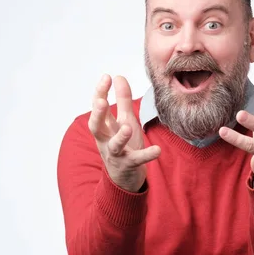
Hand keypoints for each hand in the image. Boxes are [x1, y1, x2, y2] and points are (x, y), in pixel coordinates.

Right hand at [89, 74, 160, 191]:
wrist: (124, 178)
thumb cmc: (123, 145)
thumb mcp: (123, 120)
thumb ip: (121, 100)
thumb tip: (117, 76)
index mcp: (105, 127)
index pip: (98, 108)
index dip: (100, 92)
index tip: (106, 77)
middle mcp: (106, 140)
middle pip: (96, 127)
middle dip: (98, 114)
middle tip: (101, 102)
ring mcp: (116, 154)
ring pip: (114, 145)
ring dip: (120, 136)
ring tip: (128, 127)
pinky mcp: (129, 165)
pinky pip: (137, 160)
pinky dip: (147, 155)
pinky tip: (157, 150)